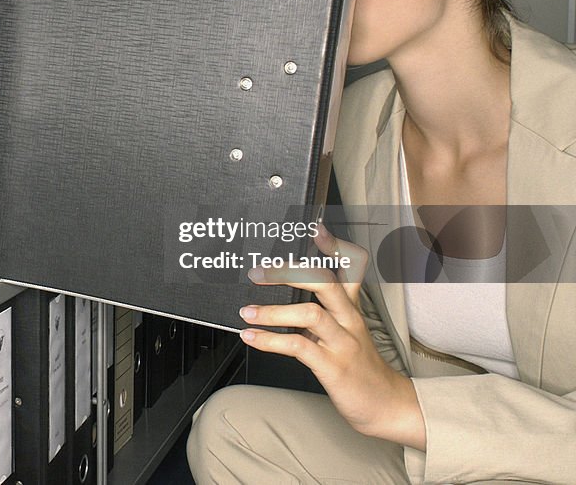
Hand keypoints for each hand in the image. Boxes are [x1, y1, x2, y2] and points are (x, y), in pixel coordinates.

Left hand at [238, 224, 425, 449]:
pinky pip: (299, 346)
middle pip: (325, 284)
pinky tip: (252, 337)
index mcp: (351, 310)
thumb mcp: (346, 331)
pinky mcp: (334, 367)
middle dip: (290, 273)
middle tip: (260, 272)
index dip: (334, 248)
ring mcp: (343, 343)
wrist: (387, 406)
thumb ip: (326, 310)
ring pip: (309, 314)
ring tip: (247, 312)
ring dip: (272, 311)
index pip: (348, 271)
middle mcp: (349, 321)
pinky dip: (271, 340)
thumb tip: (293, 292)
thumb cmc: (360, 367)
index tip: (316, 228)